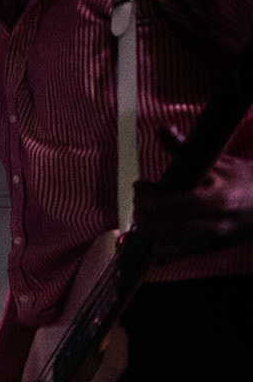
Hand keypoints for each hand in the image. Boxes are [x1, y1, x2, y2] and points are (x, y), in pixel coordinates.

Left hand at [136, 147, 252, 254]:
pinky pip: (170, 251)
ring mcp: (208, 242)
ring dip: (145, 224)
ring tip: (144, 208)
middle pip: (160, 224)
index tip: (140, 185)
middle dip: (142, 209)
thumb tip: (162, 129)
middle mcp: (212, 226)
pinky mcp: (204, 250)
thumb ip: (185, 148)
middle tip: (140, 197)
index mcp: (216, 201)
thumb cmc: (243, 181)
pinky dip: (155, 239)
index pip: (168, 205)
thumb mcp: (218, 161)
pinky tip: (151, 227)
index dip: (147, 196)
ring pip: (161, 239)